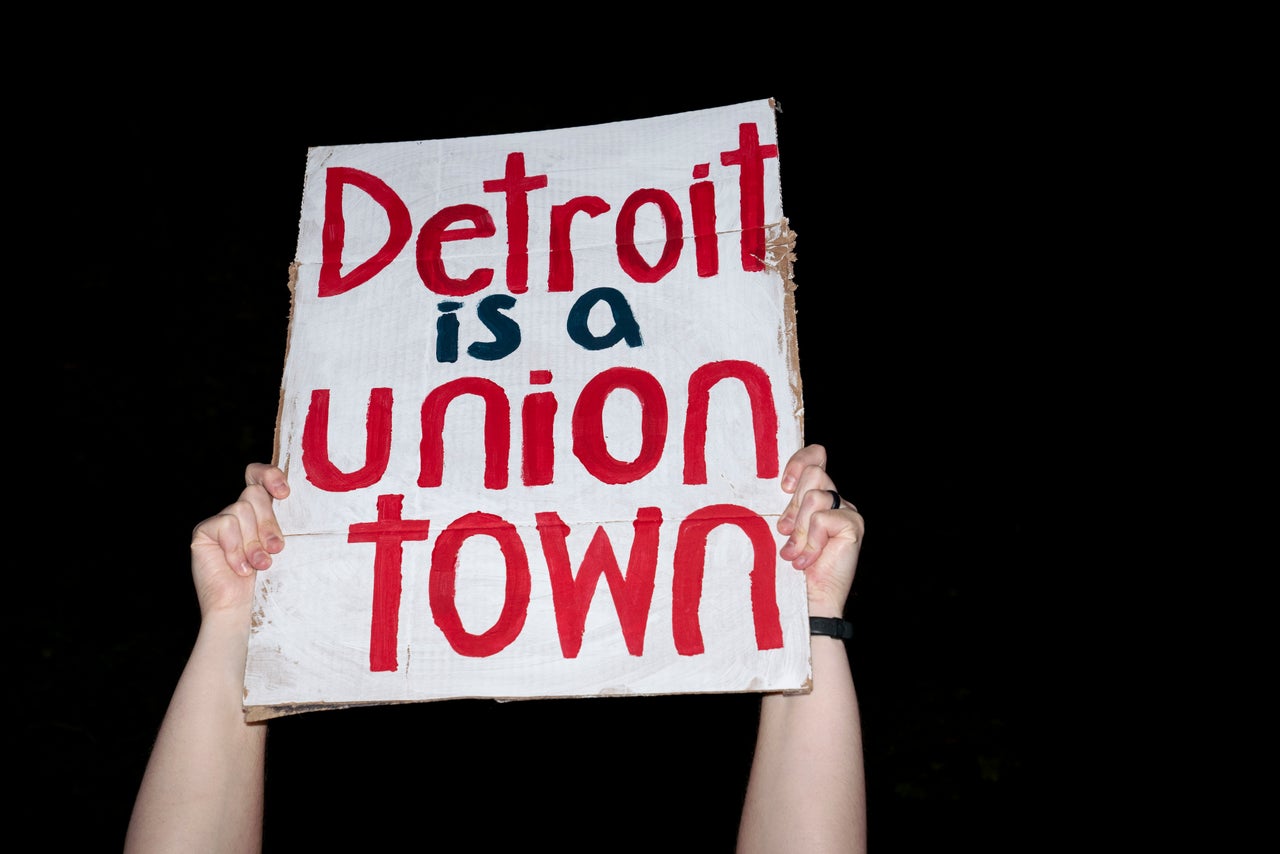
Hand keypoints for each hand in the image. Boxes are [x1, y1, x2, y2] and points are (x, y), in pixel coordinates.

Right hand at [189, 463, 289, 617]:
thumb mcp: (276, 545)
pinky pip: (225, 524)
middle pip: (254, 494)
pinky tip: (239, 568)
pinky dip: (236, 548)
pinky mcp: (204, 531)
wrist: (238, 606)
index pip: (258, 476)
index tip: (284, 494)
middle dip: (268, 522)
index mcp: (259, 511)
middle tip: (275, 548)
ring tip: (259, 565)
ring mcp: (219, 521)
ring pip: (241, 509)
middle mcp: (238, 512)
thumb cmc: (263, 579)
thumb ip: (278, 522)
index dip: (270, 476)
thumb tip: (287, 499)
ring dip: (254, 541)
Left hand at [777, 444, 863, 617]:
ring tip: (794, 552)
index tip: (784, 486)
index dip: (799, 461)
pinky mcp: (853, 525)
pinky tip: (808, 560)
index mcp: (818, 494)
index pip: (815, 456)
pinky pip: (822, 518)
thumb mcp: (784, 526)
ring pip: (814, 496)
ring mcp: (847, 512)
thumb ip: (786, 503)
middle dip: (793, 506)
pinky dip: (810, 542)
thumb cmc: (790, 564)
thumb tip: (781, 484)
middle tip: (786, 532)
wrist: (808, 598)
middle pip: (814, 473)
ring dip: (799, 529)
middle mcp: (836, 499)